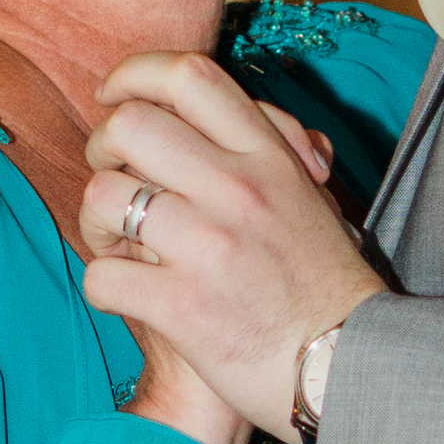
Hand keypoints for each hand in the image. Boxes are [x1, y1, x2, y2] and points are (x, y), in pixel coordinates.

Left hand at [80, 53, 385, 442]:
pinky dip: (104, 286)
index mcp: (268, 157)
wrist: (346, 368)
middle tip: (113, 177)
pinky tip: (129, 293)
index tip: (114, 97)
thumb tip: (241, 114)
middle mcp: (239, 190)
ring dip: (96, 222)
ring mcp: (209, 247)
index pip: (189, 77)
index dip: (135, 74)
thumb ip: (279, 147)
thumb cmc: (323, 285)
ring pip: (103, 197)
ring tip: (117, 243)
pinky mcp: (184, 307)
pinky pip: (102, 276)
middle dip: (101, 148)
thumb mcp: (313, 200)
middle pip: (129, 125)